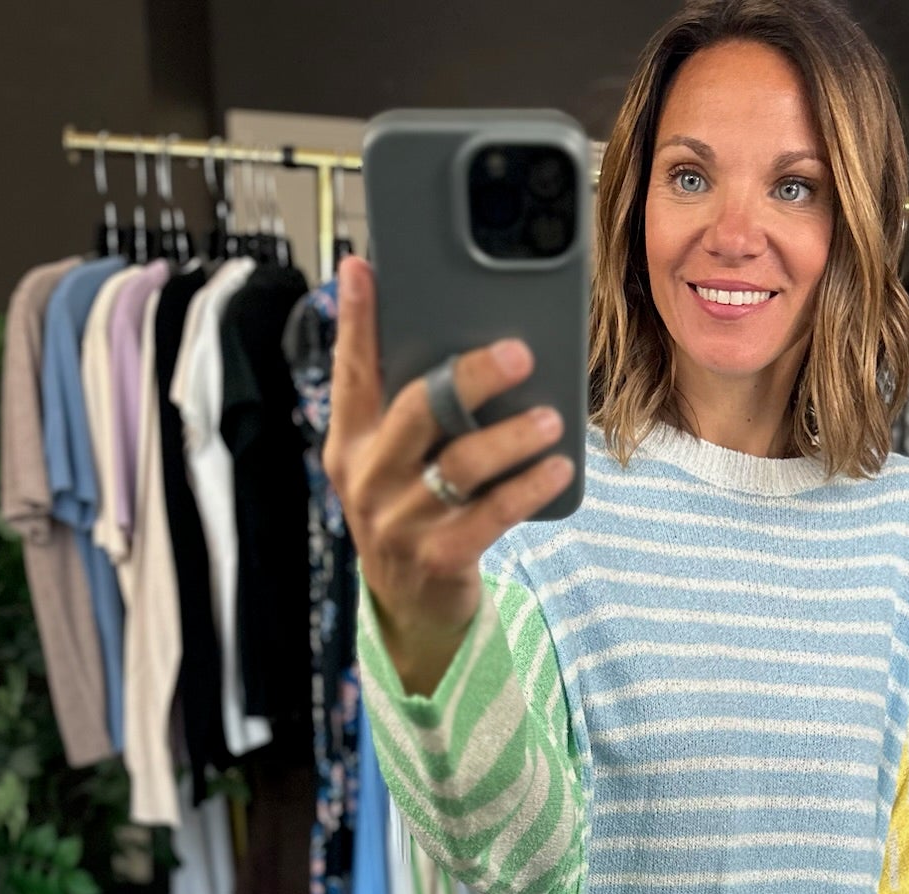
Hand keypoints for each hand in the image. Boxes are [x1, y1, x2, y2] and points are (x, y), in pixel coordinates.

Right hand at [323, 254, 574, 689]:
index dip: (356, 319)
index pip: (352, 372)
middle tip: (518, 353)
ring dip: (511, 437)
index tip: (364, 269)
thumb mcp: (395, 463)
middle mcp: (367, 479)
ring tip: (551, 419)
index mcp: (350, 444)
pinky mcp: (436, 558)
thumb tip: (452, 340)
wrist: (413, 610)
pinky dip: (528, 488)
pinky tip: (558, 468)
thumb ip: (408, 409)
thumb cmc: (415, 514)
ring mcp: (398, 522)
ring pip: (460, 463)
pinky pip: (490, 514)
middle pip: (418, 409)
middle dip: (470, 375)